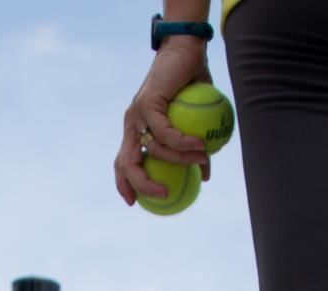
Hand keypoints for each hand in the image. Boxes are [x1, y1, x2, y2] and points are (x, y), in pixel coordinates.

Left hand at [114, 43, 212, 205]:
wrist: (185, 49)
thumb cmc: (192, 84)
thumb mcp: (195, 120)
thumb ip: (195, 147)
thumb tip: (205, 173)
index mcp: (136, 129)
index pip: (123, 162)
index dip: (124, 184)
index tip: (135, 204)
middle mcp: (132, 123)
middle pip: (126, 163)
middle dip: (140, 184)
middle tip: (164, 195)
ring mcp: (137, 113)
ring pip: (155, 148)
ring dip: (181, 158)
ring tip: (202, 159)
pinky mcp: (147, 103)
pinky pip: (165, 132)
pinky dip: (182, 142)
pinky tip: (199, 146)